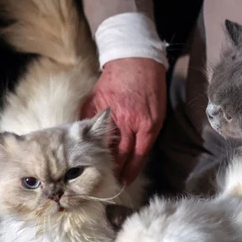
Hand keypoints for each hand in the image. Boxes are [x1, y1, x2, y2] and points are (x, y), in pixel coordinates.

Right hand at [82, 57, 166, 184]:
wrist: (135, 60)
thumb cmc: (151, 87)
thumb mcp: (158, 113)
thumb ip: (147, 134)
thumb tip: (135, 153)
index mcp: (146, 124)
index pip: (137, 155)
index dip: (130, 171)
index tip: (124, 181)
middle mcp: (127, 121)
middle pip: (119, 152)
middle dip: (114, 169)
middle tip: (109, 182)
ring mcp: (108, 112)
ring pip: (101, 142)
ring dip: (99, 158)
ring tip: (95, 170)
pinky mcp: (94, 104)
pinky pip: (88, 126)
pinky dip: (86, 138)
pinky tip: (84, 148)